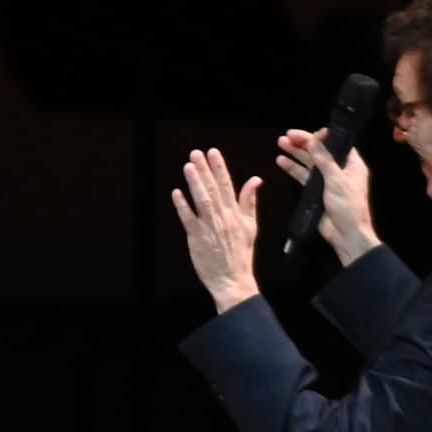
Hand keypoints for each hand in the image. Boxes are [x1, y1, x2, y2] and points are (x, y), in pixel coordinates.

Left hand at [170, 147, 266, 312]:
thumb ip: (249, 202)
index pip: (228, 186)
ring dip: (194, 183)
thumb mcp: (250, 226)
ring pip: (201, 200)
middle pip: (213, 189)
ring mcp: (209, 228)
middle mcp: (223, 218)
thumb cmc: (240, 253)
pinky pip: (188, 219)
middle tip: (196, 153)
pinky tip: (177, 193)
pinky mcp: (196, 238)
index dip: (220, 168)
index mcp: (236, 214)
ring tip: (188, 166)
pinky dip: (183, 206)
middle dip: (205, 170)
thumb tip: (255, 179)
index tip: (213, 153)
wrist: (233, 279)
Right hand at [272, 123, 377, 262]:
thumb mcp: (337, 180)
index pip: (336, 144)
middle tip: (287, 135)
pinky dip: (293, 168)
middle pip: (320, 152)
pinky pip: (303, 176)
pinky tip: (282, 161)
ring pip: (310, 162)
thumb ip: (324, 160)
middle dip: (304, 143)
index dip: (321, 137)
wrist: (346, 233)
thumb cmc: (348, 206)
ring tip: (281, 143)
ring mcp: (327, 180)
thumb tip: (315, 140)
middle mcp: (339, 170)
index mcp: (352, 164)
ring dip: (296, 153)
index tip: (307, 134)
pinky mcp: (316, 191)